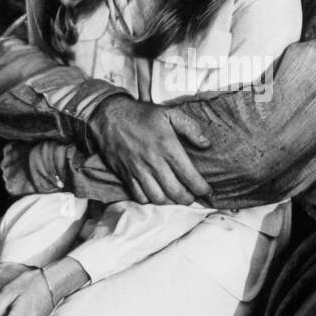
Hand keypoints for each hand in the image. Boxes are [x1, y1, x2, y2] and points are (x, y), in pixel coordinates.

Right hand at [87, 95, 212, 205]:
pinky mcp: (126, 175)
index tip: (206, 190)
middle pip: (176, 193)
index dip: (201, 188)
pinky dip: (150, 200)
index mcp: (168, 147)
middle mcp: (154, 162)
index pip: (189, 176)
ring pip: (158, 198)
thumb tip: (205, 144)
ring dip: (170, 202)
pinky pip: (139, 196)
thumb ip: (190, 127)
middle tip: (192, 196)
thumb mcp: (170, 113)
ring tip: (176, 197)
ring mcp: (138, 170)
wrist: (110, 116)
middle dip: (188, 199)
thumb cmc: (141, 114)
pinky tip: (157, 193)